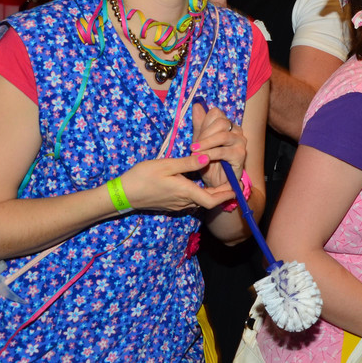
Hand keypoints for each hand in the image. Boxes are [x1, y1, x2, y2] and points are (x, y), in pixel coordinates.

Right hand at [116, 155, 235, 212]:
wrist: (123, 194)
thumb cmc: (142, 177)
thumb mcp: (166, 165)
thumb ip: (188, 163)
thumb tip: (208, 157)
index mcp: (185, 192)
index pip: (213, 199)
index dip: (227, 194)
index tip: (238, 186)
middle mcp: (184, 202)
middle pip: (209, 201)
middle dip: (223, 193)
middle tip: (235, 182)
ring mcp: (177, 205)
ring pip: (200, 201)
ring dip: (212, 193)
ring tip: (221, 180)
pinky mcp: (171, 204)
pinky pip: (191, 200)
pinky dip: (200, 193)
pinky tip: (200, 183)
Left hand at [191, 101, 245, 189]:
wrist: (216, 183)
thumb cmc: (209, 162)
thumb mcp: (200, 142)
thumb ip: (200, 124)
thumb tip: (197, 105)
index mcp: (228, 125)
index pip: (216, 113)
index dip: (203, 123)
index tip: (195, 137)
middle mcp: (237, 131)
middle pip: (221, 122)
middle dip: (204, 134)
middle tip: (193, 147)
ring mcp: (240, 142)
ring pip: (222, 136)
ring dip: (206, 143)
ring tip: (195, 152)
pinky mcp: (241, 155)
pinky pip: (223, 151)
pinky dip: (210, 154)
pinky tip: (202, 158)